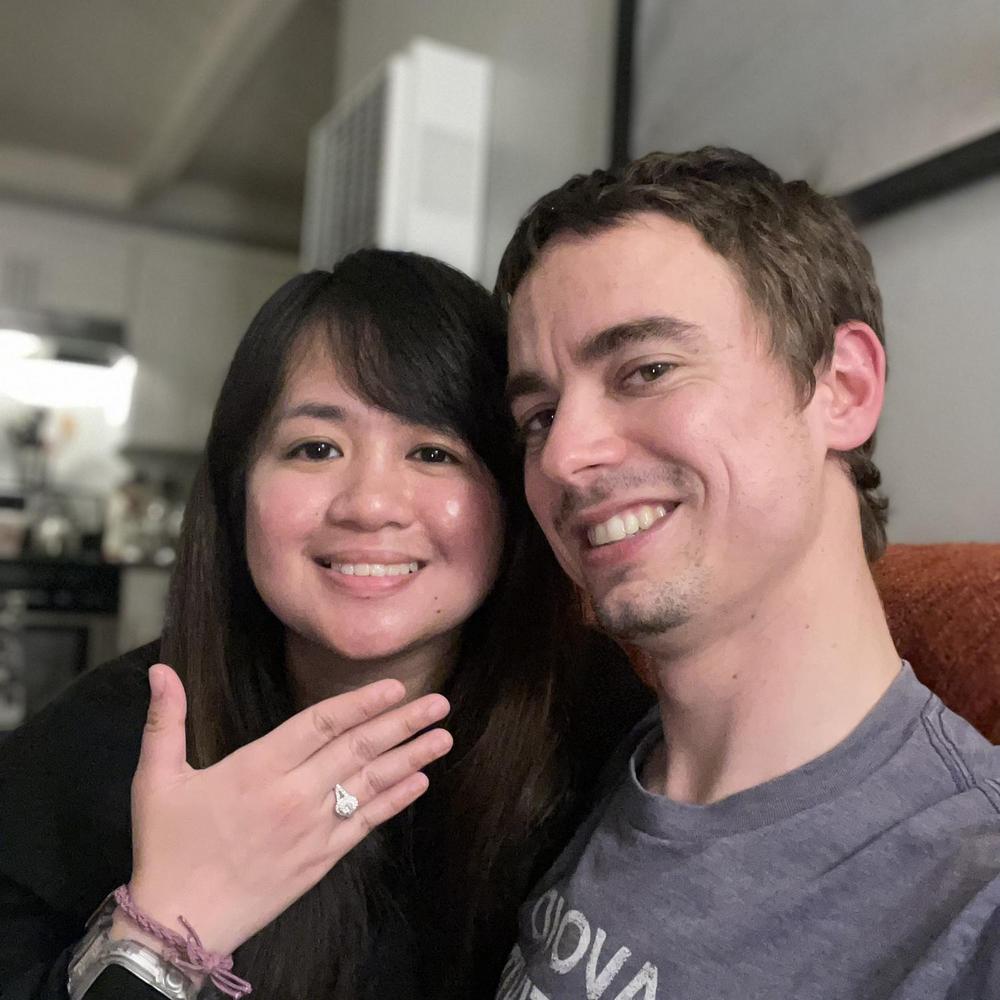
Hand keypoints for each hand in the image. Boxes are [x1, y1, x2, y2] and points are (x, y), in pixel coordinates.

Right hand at [116, 663, 451, 955]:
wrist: (178, 922)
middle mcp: (293, 794)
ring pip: (370, 783)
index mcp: (256, 768)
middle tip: (440, 703)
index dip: (361, 702)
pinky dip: (395, 801)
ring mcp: (312, 828)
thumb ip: (165, 720)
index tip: (395, 686)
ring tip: (444, 737)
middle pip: (357, 749)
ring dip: (411, 757)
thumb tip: (160, 669)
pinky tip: (420, 782)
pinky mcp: (321, 858)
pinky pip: (366, 823)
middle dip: (402, 723)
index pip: (320, 723)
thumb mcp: (156, 779)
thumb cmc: (167, 847)